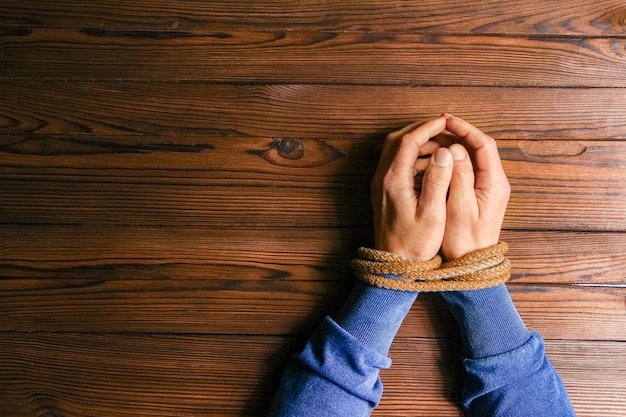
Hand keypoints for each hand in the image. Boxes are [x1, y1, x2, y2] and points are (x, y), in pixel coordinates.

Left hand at [371, 115, 453, 260]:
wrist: (393, 264)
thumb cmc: (415, 243)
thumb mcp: (432, 213)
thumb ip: (438, 180)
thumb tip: (445, 152)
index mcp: (394, 180)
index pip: (408, 141)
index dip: (427, 127)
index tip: (446, 121)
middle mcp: (383, 178)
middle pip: (397, 140)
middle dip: (420, 129)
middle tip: (443, 127)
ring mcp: (380, 184)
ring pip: (394, 150)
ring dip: (416, 142)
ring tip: (441, 144)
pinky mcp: (383, 191)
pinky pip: (395, 163)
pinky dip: (412, 156)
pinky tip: (431, 164)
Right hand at [439, 114, 510, 259]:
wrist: (472, 264)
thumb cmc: (465, 241)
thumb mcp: (459, 208)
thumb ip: (460, 177)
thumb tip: (455, 149)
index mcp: (494, 183)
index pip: (483, 144)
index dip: (464, 129)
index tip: (445, 120)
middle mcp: (495, 182)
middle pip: (479, 147)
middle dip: (458, 133)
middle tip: (436, 125)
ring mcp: (488, 188)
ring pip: (472, 156)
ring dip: (454, 145)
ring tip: (432, 138)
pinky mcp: (479, 194)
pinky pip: (467, 168)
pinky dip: (452, 159)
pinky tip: (437, 158)